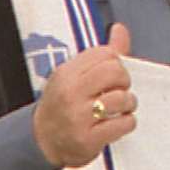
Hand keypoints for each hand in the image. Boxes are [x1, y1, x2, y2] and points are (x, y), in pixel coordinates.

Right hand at [33, 24, 137, 168]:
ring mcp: (77, 118)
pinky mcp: (87, 139)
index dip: (115, 63)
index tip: (111, 74)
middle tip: (118, 89)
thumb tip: (120, 29)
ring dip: (128, 103)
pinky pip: (124, 123)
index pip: (105, 53)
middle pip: (115, 72)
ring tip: (119, 108)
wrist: (41, 141)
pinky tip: (117, 122)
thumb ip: (101, 55)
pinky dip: (127, 122)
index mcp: (66, 74)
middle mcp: (70, 94)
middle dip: (124, 80)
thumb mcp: (74, 76)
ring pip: (122, 98)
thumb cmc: (62, 104)